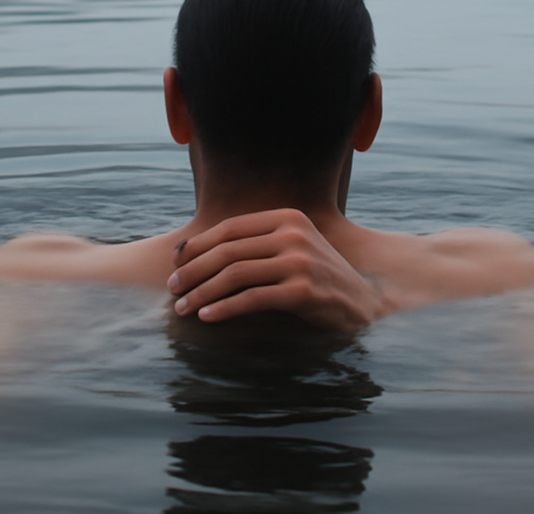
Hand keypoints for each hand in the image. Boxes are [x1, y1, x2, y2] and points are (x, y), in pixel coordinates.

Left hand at [167, 209, 384, 330]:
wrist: (361, 304)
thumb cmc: (316, 277)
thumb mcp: (290, 248)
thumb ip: (255, 244)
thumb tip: (194, 250)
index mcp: (287, 217)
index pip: (229, 228)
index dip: (197, 245)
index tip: (174, 261)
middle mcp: (293, 234)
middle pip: (227, 251)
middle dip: (192, 270)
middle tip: (172, 287)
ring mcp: (300, 262)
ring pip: (234, 275)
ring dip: (201, 293)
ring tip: (182, 307)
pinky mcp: (303, 291)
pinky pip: (251, 299)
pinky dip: (223, 309)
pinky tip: (207, 317)